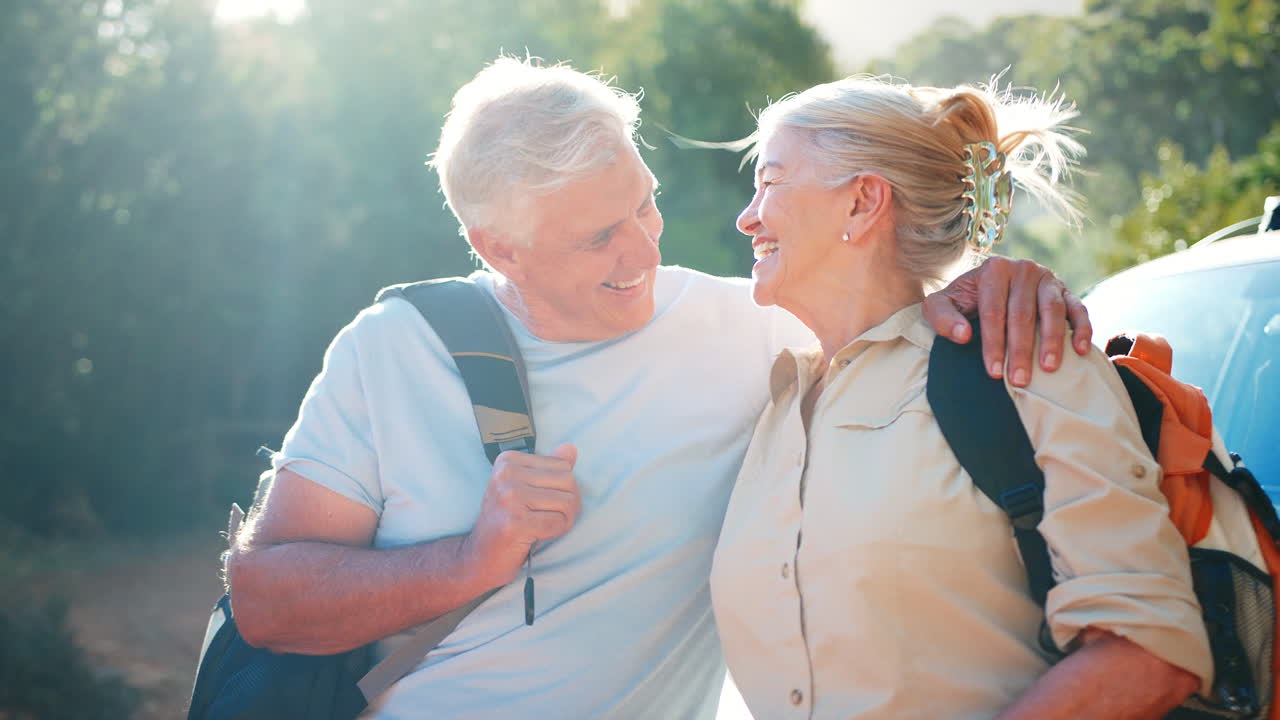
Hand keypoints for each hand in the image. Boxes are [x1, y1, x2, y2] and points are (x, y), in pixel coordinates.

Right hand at [463, 443, 580, 586]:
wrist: (479, 556)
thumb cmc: (506, 521)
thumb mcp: (524, 489)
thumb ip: (548, 468)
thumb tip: (570, 448)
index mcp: (508, 461)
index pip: (562, 466)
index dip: (563, 489)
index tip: (543, 503)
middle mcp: (506, 475)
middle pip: (569, 482)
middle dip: (569, 505)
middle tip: (549, 518)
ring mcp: (509, 498)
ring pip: (568, 502)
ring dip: (564, 520)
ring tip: (543, 527)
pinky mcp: (516, 522)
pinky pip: (559, 523)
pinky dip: (556, 532)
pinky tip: (538, 536)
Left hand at [922, 257, 1091, 386]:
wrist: (988, 283)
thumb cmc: (964, 300)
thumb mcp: (943, 303)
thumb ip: (941, 316)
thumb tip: (963, 336)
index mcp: (994, 269)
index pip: (993, 311)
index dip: (993, 343)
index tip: (993, 372)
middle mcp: (1023, 269)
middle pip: (1022, 313)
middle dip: (1020, 349)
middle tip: (1018, 380)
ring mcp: (1048, 279)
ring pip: (1052, 311)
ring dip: (1052, 341)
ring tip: (1048, 369)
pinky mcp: (1067, 290)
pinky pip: (1078, 309)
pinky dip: (1082, 329)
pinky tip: (1080, 351)